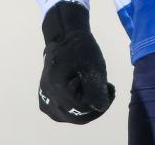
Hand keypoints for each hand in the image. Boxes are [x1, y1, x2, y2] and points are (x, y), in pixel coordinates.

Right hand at [37, 1, 114, 123]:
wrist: (63, 38)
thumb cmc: (80, 48)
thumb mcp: (93, 65)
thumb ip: (96, 88)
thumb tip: (100, 107)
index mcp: (58, 86)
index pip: (84, 108)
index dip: (102, 101)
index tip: (110, 87)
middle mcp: (48, 96)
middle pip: (77, 115)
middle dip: (95, 105)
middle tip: (105, 90)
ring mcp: (44, 100)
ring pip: (71, 116)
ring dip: (86, 108)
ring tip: (93, 90)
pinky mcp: (44, 101)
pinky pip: (63, 114)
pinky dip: (76, 108)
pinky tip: (83, 94)